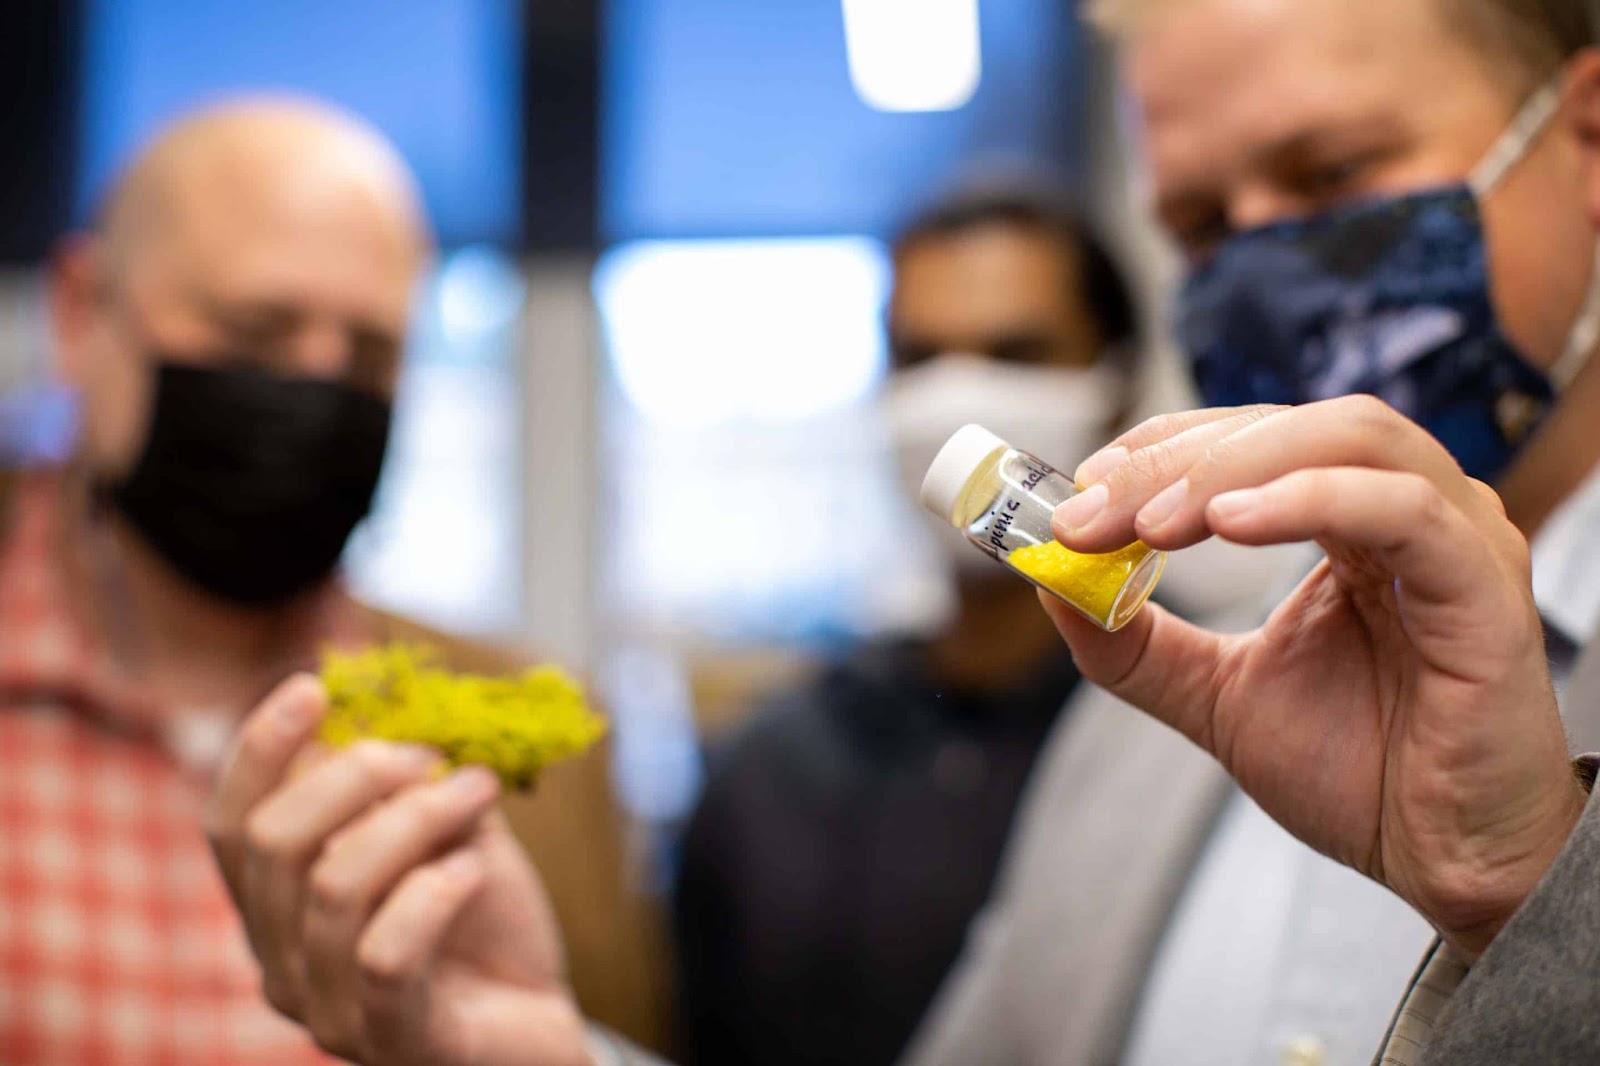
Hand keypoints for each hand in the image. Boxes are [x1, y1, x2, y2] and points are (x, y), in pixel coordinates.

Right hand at [205, 676, 592, 1065]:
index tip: (313, 685)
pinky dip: (432, 894)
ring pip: (333, 886)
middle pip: (273, 841)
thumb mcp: (448, 832)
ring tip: (477, 792)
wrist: (542, 1023)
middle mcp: (280, 964)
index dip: (259, 750)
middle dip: (357, 773)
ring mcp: (327, 1013)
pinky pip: (385, 955)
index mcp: (277, 909)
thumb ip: (411, 781)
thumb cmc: (484, 925)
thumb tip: (386, 709)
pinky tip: (473, 871)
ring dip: (415, 818)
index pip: (231, 824)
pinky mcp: (392, 1045)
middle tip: (432, 755)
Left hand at [1048, 397, 1588, 958]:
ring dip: (1232, 469)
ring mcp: (1455, 536)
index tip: (1080, 488)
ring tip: (1152, 523)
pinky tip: (1236, 523)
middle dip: (1174, 461)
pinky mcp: (1485, 584)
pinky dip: (1313, 499)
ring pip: (1347, 439)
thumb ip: (1136, 644)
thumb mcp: (1216, 696)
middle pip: (1286, 427)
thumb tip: (1051, 585)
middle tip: (1091, 514)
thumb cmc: (1358, 771)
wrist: (1444, 862)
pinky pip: (1404, 509)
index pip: (1249, 437)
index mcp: (1347, 518)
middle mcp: (1406, 507)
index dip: (1160, 447)